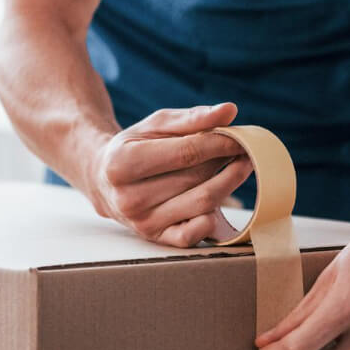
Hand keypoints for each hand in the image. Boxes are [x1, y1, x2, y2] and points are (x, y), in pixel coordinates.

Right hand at [83, 103, 251, 246]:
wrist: (105, 180)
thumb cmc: (135, 146)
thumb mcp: (156, 125)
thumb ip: (193, 118)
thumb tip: (229, 111)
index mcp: (122, 163)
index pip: (186, 153)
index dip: (219, 144)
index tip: (240, 137)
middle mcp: (128, 198)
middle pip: (196, 178)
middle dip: (226, 161)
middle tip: (244, 150)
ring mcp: (142, 222)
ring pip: (202, 205)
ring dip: (228, 184)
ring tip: (239, 167)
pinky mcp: (155, 238)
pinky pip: (193, 235)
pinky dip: (212, 218)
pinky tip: (219, 199)